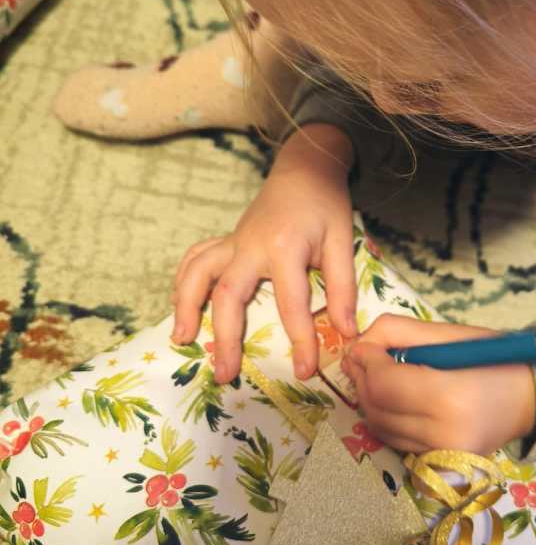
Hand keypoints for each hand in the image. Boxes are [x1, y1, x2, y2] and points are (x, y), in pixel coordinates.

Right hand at [172, 124, 355, 383]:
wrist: (305, 170)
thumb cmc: (326, 207)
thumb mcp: (342, 242)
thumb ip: (343, 287)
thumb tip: (347, 332)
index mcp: (284, 247)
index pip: (290, 303)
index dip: (298, 340)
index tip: (304, 371)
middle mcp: (249, 245)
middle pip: (228, 294)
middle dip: (224, 337)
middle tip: (224, 375)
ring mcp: (233, 242)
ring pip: (198, 273)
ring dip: (185, 306)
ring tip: (182, 340)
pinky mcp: (226, 241)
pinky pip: (195, 259)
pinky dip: (183, 281)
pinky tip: (180, 307)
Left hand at [341, 314, 535, 454]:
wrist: (532, 400)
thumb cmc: (493, 359)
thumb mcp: (448, 334)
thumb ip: (397, 332)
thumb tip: (358, 345)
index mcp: (450, 398)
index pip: (384, 385)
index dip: (364, 362)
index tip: (361, 346)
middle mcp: (444, 435)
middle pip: (377, 408)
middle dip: (361, 379)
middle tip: (364, 357)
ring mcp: (443, 457)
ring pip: (380, 429)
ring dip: (370, 399)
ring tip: (380, 375)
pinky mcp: (441, 467)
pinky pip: (395, 441)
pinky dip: (386, 418)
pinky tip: (396, 399)